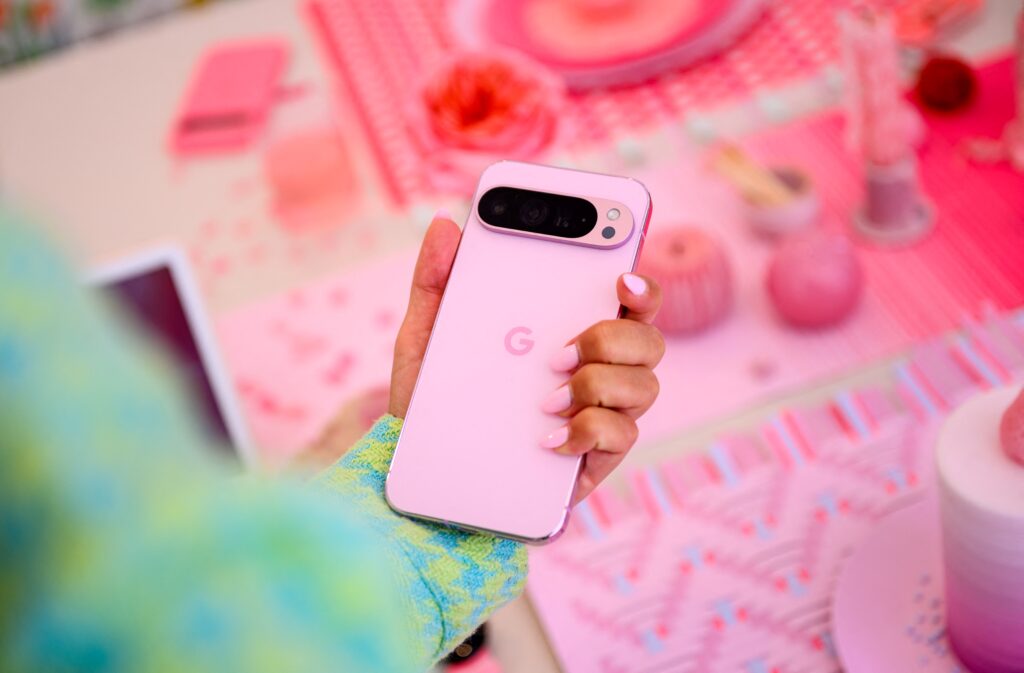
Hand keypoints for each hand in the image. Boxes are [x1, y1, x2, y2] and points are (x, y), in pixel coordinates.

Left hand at [389, 211, 663, 502]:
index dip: (640, 286)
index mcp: (571, 329)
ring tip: (545, 397)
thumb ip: (436, 280)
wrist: (430, 469)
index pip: (629, 300)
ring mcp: (603, 412)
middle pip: (649, 339)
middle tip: (556, 353)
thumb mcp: (427, 337)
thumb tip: (444, 224)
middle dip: (610, 339)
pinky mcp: (596, 456)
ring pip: (645, 385)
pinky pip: (622, 435)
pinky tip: (546, 436)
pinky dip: (587, 430)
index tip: (620, 279)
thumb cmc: (439, 398)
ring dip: (596, 385)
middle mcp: (599, 368)